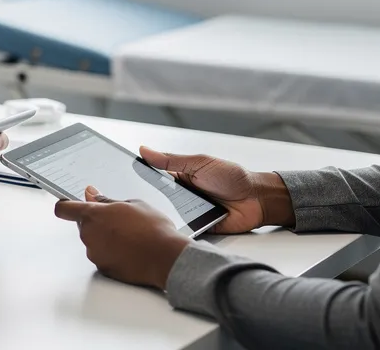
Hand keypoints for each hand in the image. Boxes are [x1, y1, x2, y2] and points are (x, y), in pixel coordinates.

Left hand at [54, 187, 191, 289]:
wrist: (167, 258)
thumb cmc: (153, 230)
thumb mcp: (131, 204)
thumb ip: (106, 199)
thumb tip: (91, 194)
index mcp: (93, 215)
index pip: (64, 209)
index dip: (66, 206)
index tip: (68, 205)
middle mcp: (89, 235)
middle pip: (83, 225)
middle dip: (96, 221)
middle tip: (119, 220)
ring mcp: (95, 254)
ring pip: (93, 241)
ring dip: (105, 238)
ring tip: (130, 236)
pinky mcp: (103, 268)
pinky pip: (102, 256)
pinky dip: (112, 253)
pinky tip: (130, 249)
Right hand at [139, 146, 292, 232]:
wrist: (257, 200)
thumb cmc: (232, 177)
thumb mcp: (199, 163)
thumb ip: (171, 159)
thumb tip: (144, 150)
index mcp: (180, 177)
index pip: (154, 178)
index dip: (140, 178)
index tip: (122, 178)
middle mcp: (182, 195)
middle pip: (158, 199)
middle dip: (148, 200)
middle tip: (132, 201)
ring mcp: (189, 212)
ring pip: (168, 216)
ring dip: (162, 215)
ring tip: (146, 217)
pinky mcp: (198, 228)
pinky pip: (183, 230)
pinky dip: (177, 229)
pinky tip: (167, 229)